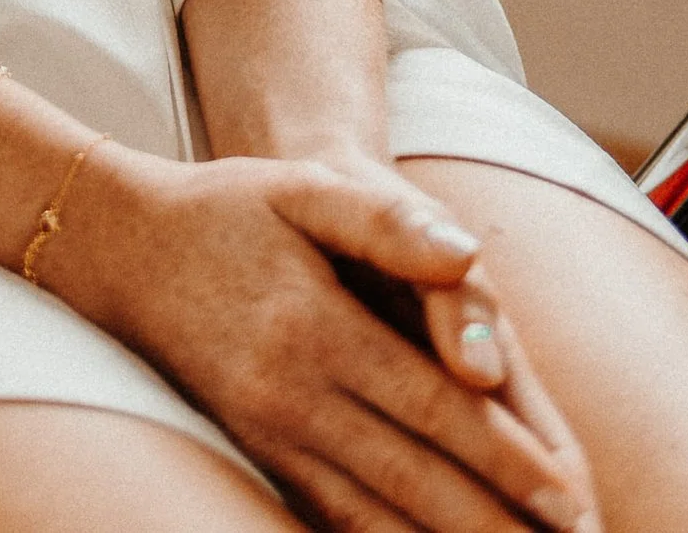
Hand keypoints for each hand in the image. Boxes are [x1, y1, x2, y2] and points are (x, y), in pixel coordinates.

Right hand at [49, 145, 600, 532]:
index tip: (566, 498)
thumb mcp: (301, 188)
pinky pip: (330, 519)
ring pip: (375, 517)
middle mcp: (291, 394)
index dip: (507, 459)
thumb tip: (465, 255)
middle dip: (495, 526)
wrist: (122, 247)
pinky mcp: (255, 454)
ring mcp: (268, 434)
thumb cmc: (225, 209)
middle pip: (415, 480)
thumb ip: (387, 220)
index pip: (433, 408)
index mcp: (316, 327)